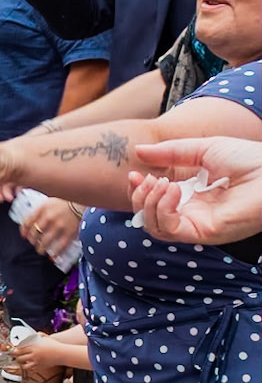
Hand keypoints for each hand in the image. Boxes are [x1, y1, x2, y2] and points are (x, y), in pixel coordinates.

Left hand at [11, 330, 63, 376]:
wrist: (62, 354)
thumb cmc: (55, 345)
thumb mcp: (46, 338)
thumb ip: (40, 335)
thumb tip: (36, 333)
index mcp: (34, 348)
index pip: (21, 350)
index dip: (15, 351)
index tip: (13, 351)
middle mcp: (34, 355)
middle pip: (20, 358)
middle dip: (17, 358)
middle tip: (16, 356)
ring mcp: (37, 362)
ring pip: (24, 366)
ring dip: (22, 364)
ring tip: (21, 362)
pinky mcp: (40, 367)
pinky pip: (31, 369)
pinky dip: (29, 367)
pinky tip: (29, 365)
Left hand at [19, 196, 82, 257]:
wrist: (83, 201)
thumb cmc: (65, 201)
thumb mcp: (49, 201)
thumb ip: (40, 210)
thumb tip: (31, 222)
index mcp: (42, 208)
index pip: (27, 222)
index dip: (24, 231)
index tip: (24, 235)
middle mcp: (48, 218)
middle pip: (34, 234)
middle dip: (32, 240)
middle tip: (34, 243)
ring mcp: (59, 226)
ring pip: (44, 242)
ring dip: (40, 248)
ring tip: (40, 250)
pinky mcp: (69, 233)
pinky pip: (60, 247)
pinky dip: (55, 253)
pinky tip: (52, 256)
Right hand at [129, 137, 261, 243]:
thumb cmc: (248, 159)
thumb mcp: (202, 149)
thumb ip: (171, 153)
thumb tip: (138, 151)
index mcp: (192, 196)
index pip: (154, 202)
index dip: (139, 190)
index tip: (134, 174)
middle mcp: (192, 213)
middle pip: (148, 218)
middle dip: (139, 198)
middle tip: (145, 179)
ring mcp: (197, 225)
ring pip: (154, 228)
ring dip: (148, 204)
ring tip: (161, 183)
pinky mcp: (204, 232)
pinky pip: (170, 230)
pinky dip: (163, 210)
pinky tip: (172, 190)